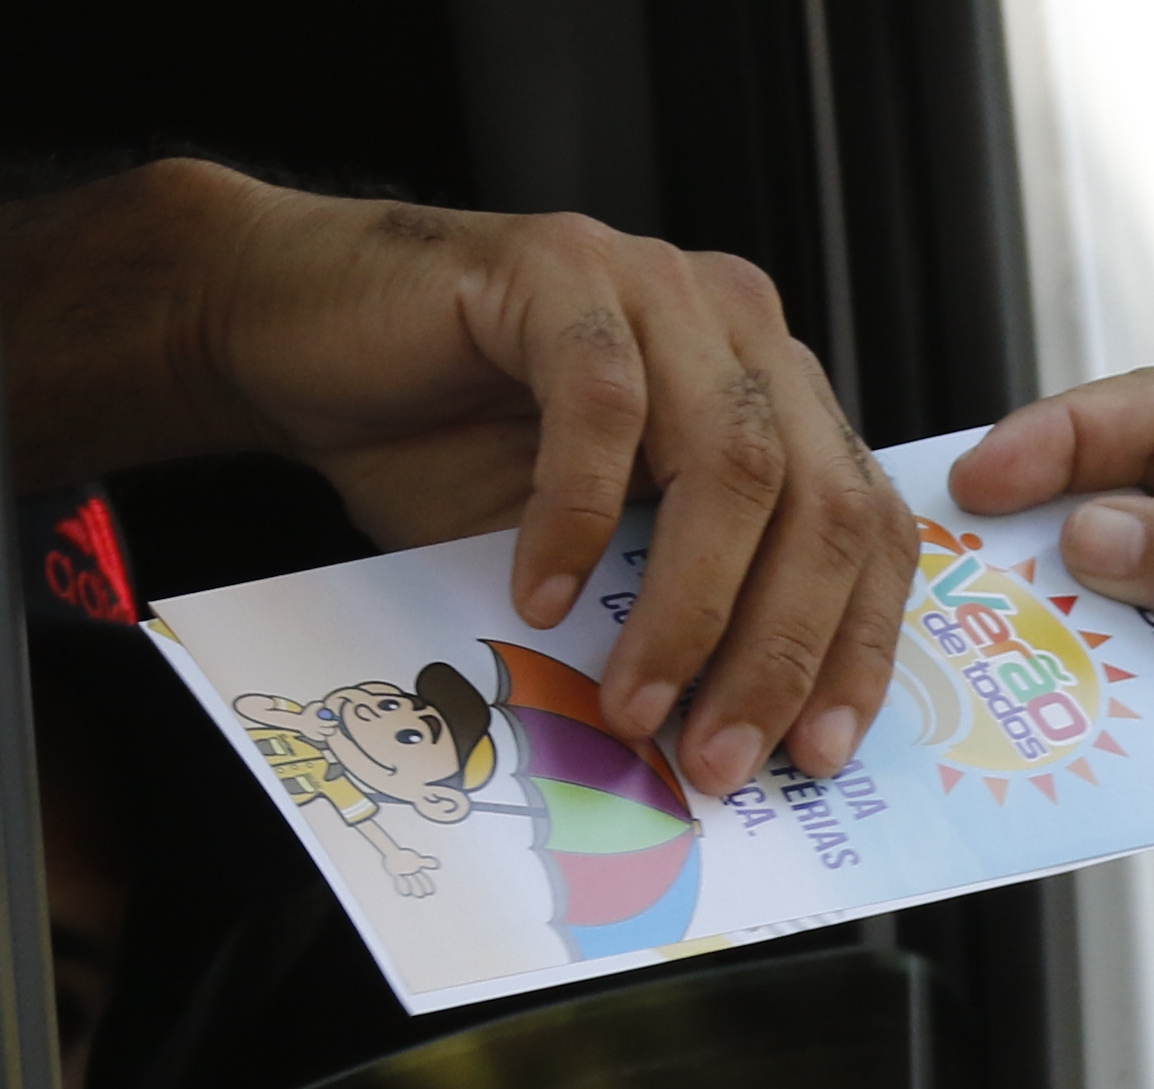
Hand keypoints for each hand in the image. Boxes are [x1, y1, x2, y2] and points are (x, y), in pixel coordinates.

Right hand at [8, 164, 910, 797]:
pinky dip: (578, 516)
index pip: (866, 528)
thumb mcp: (589, 557)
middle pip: (818, 505)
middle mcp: (737, 330)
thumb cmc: (443, 449)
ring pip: (733, 464)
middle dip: (779, 652)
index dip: (857, 647)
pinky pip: (604, 406)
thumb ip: (674, 615)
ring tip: (633, 703)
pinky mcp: (558, 266)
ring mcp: (654, 286)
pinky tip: (539, 595)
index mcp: (775, 395)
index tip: (822, 756)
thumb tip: (738, 746)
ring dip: (691, 607)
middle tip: (721, 757)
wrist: (288, 334)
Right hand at [945, 369, 1153, 926]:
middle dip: (1039, 535)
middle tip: (946, 567)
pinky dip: (1098, 710)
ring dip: (1057, 631)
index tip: (985, 477)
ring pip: (1124, 607)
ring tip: (968, 651)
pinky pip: (1150, 697)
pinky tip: (1038, 726)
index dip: (1065, 437)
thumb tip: (1089, 532)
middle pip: (1123, 504)